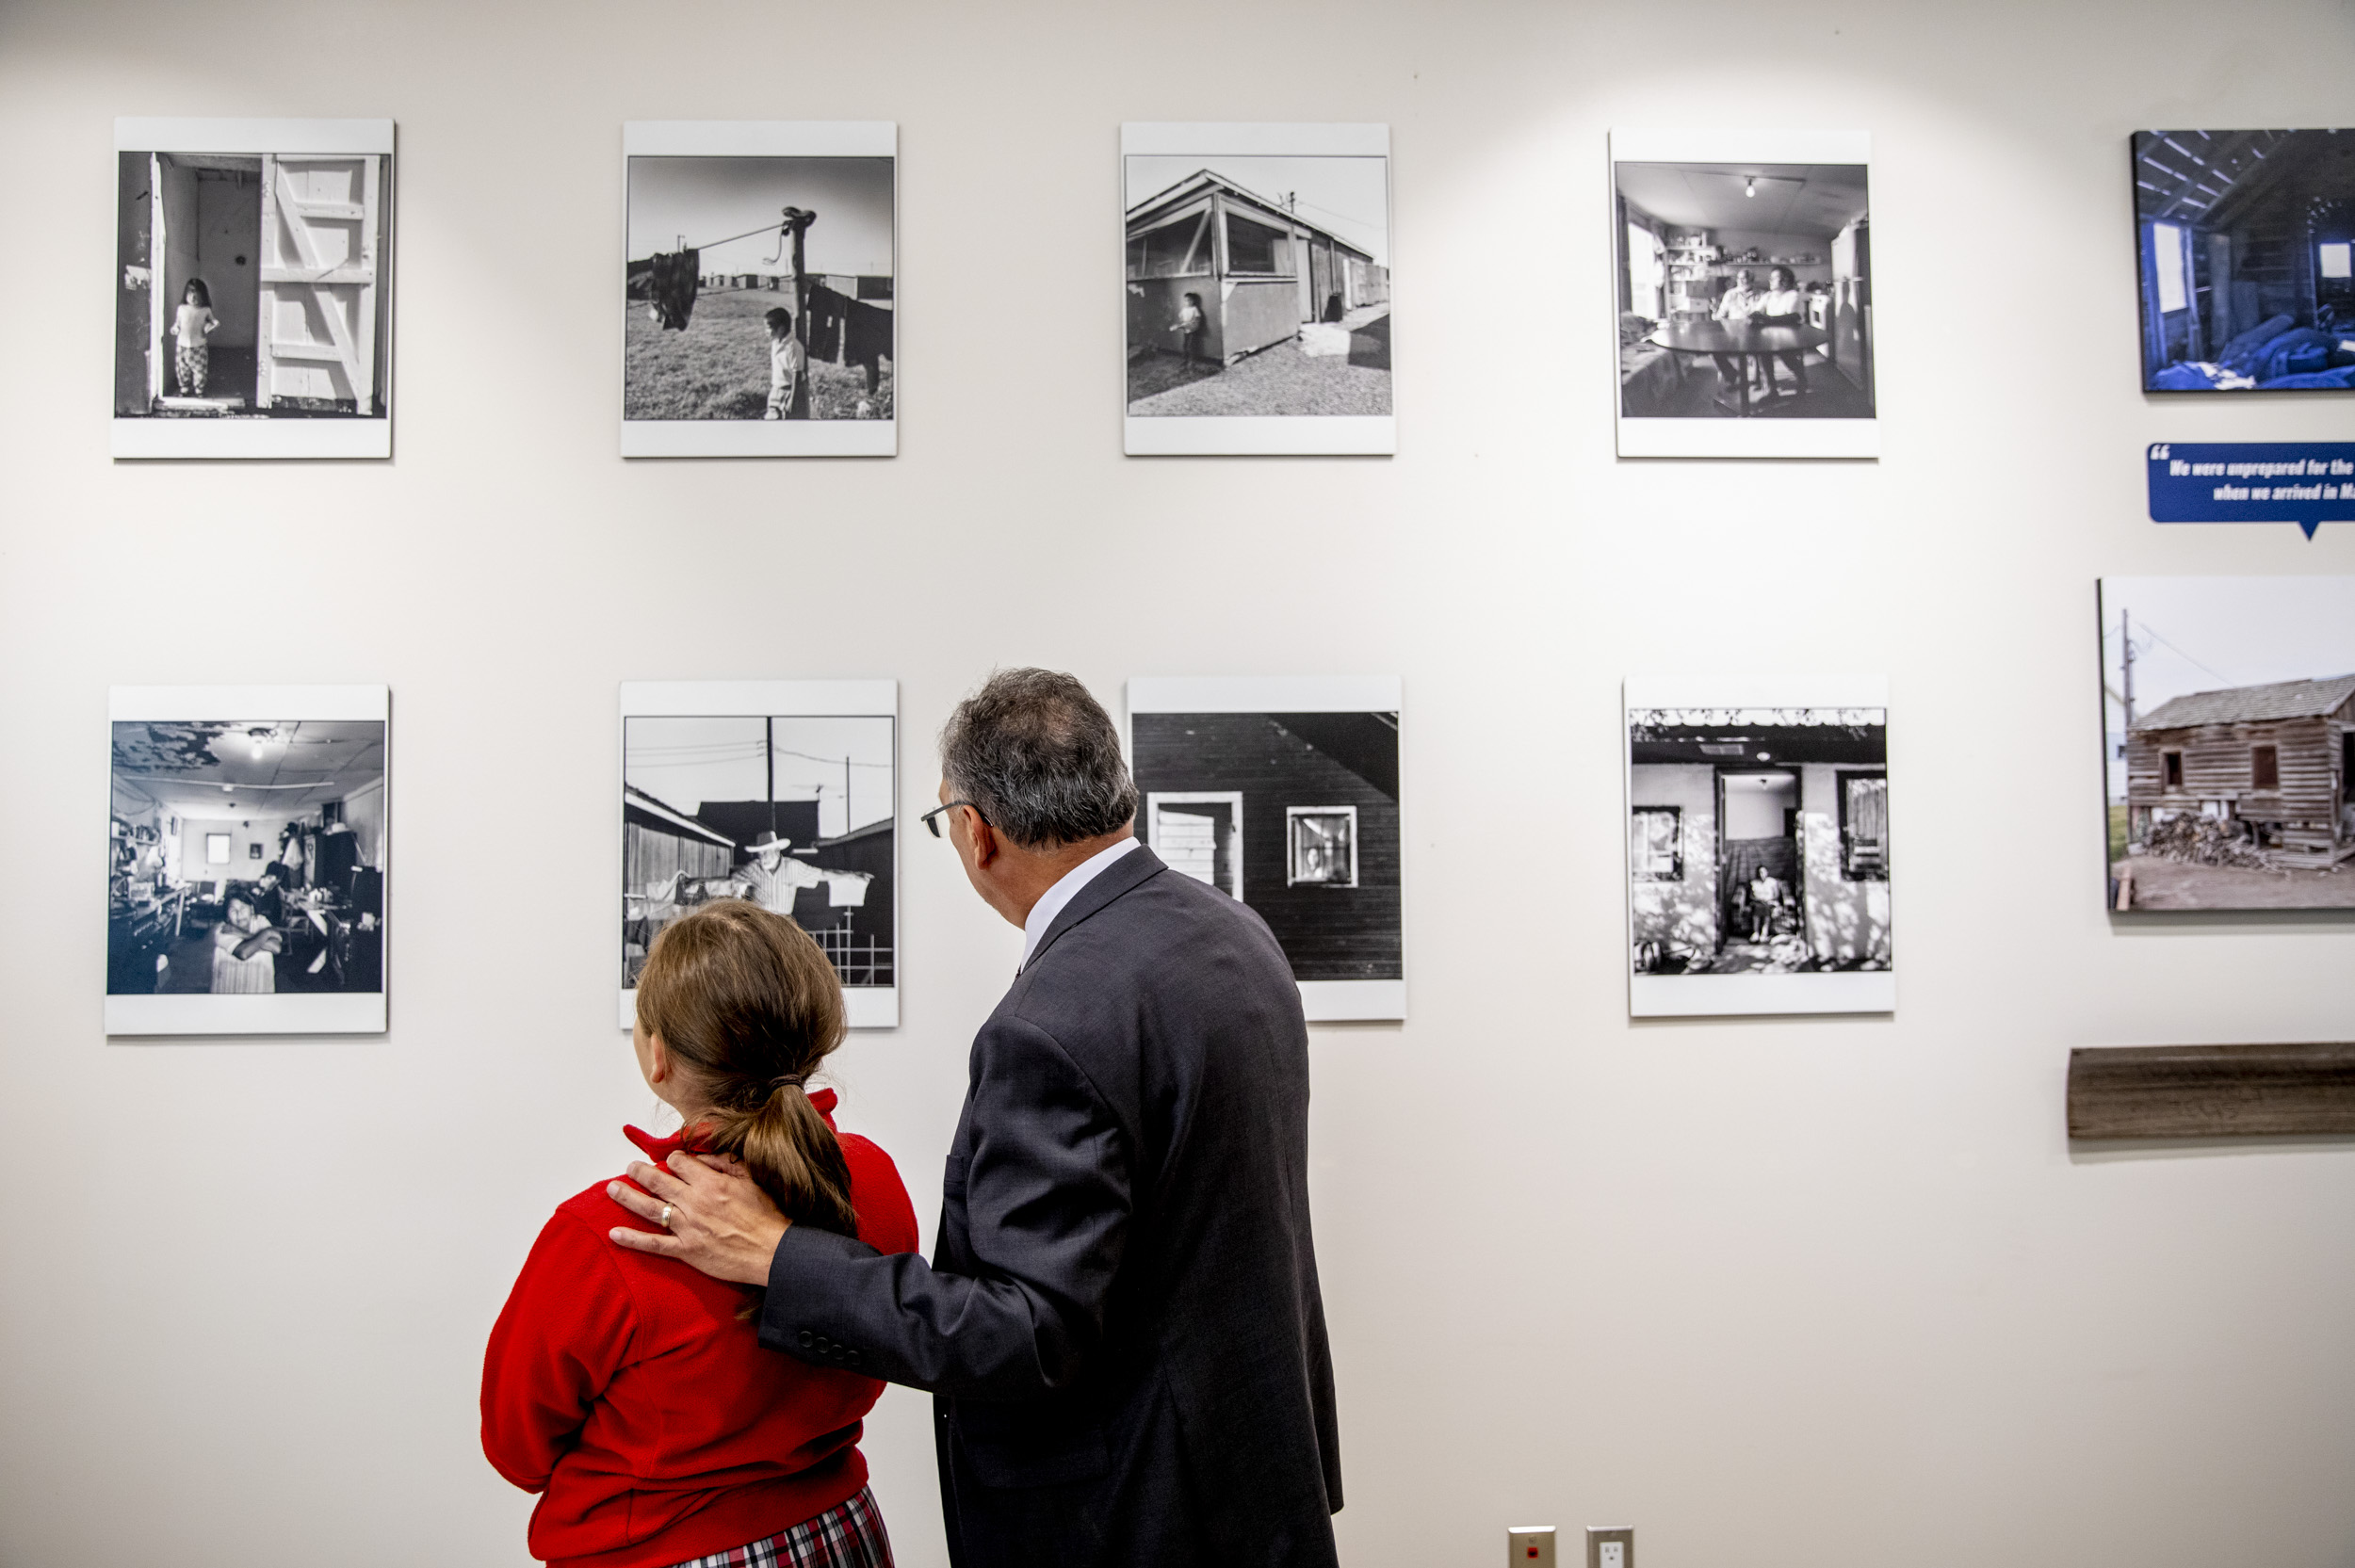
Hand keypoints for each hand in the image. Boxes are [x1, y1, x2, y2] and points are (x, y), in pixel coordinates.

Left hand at [607, 1152, 788, 1285]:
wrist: (773, 1251)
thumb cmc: (767, 1215)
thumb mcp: (752, 1179)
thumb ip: (726, 1163)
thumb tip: (704, 1157)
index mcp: (710, 1182)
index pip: (680, 1163)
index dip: (673, 1160)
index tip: (671, 1163)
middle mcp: (694, 1201)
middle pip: (658, 1181)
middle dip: (640, 1172)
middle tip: (630, 1167)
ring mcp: (687, 1227)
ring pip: (650, 1208)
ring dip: (628, 1197)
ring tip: (612, 1189)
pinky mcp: (686, 1250)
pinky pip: (653, 1244)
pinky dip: (632, 1239)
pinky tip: (614, 1234)